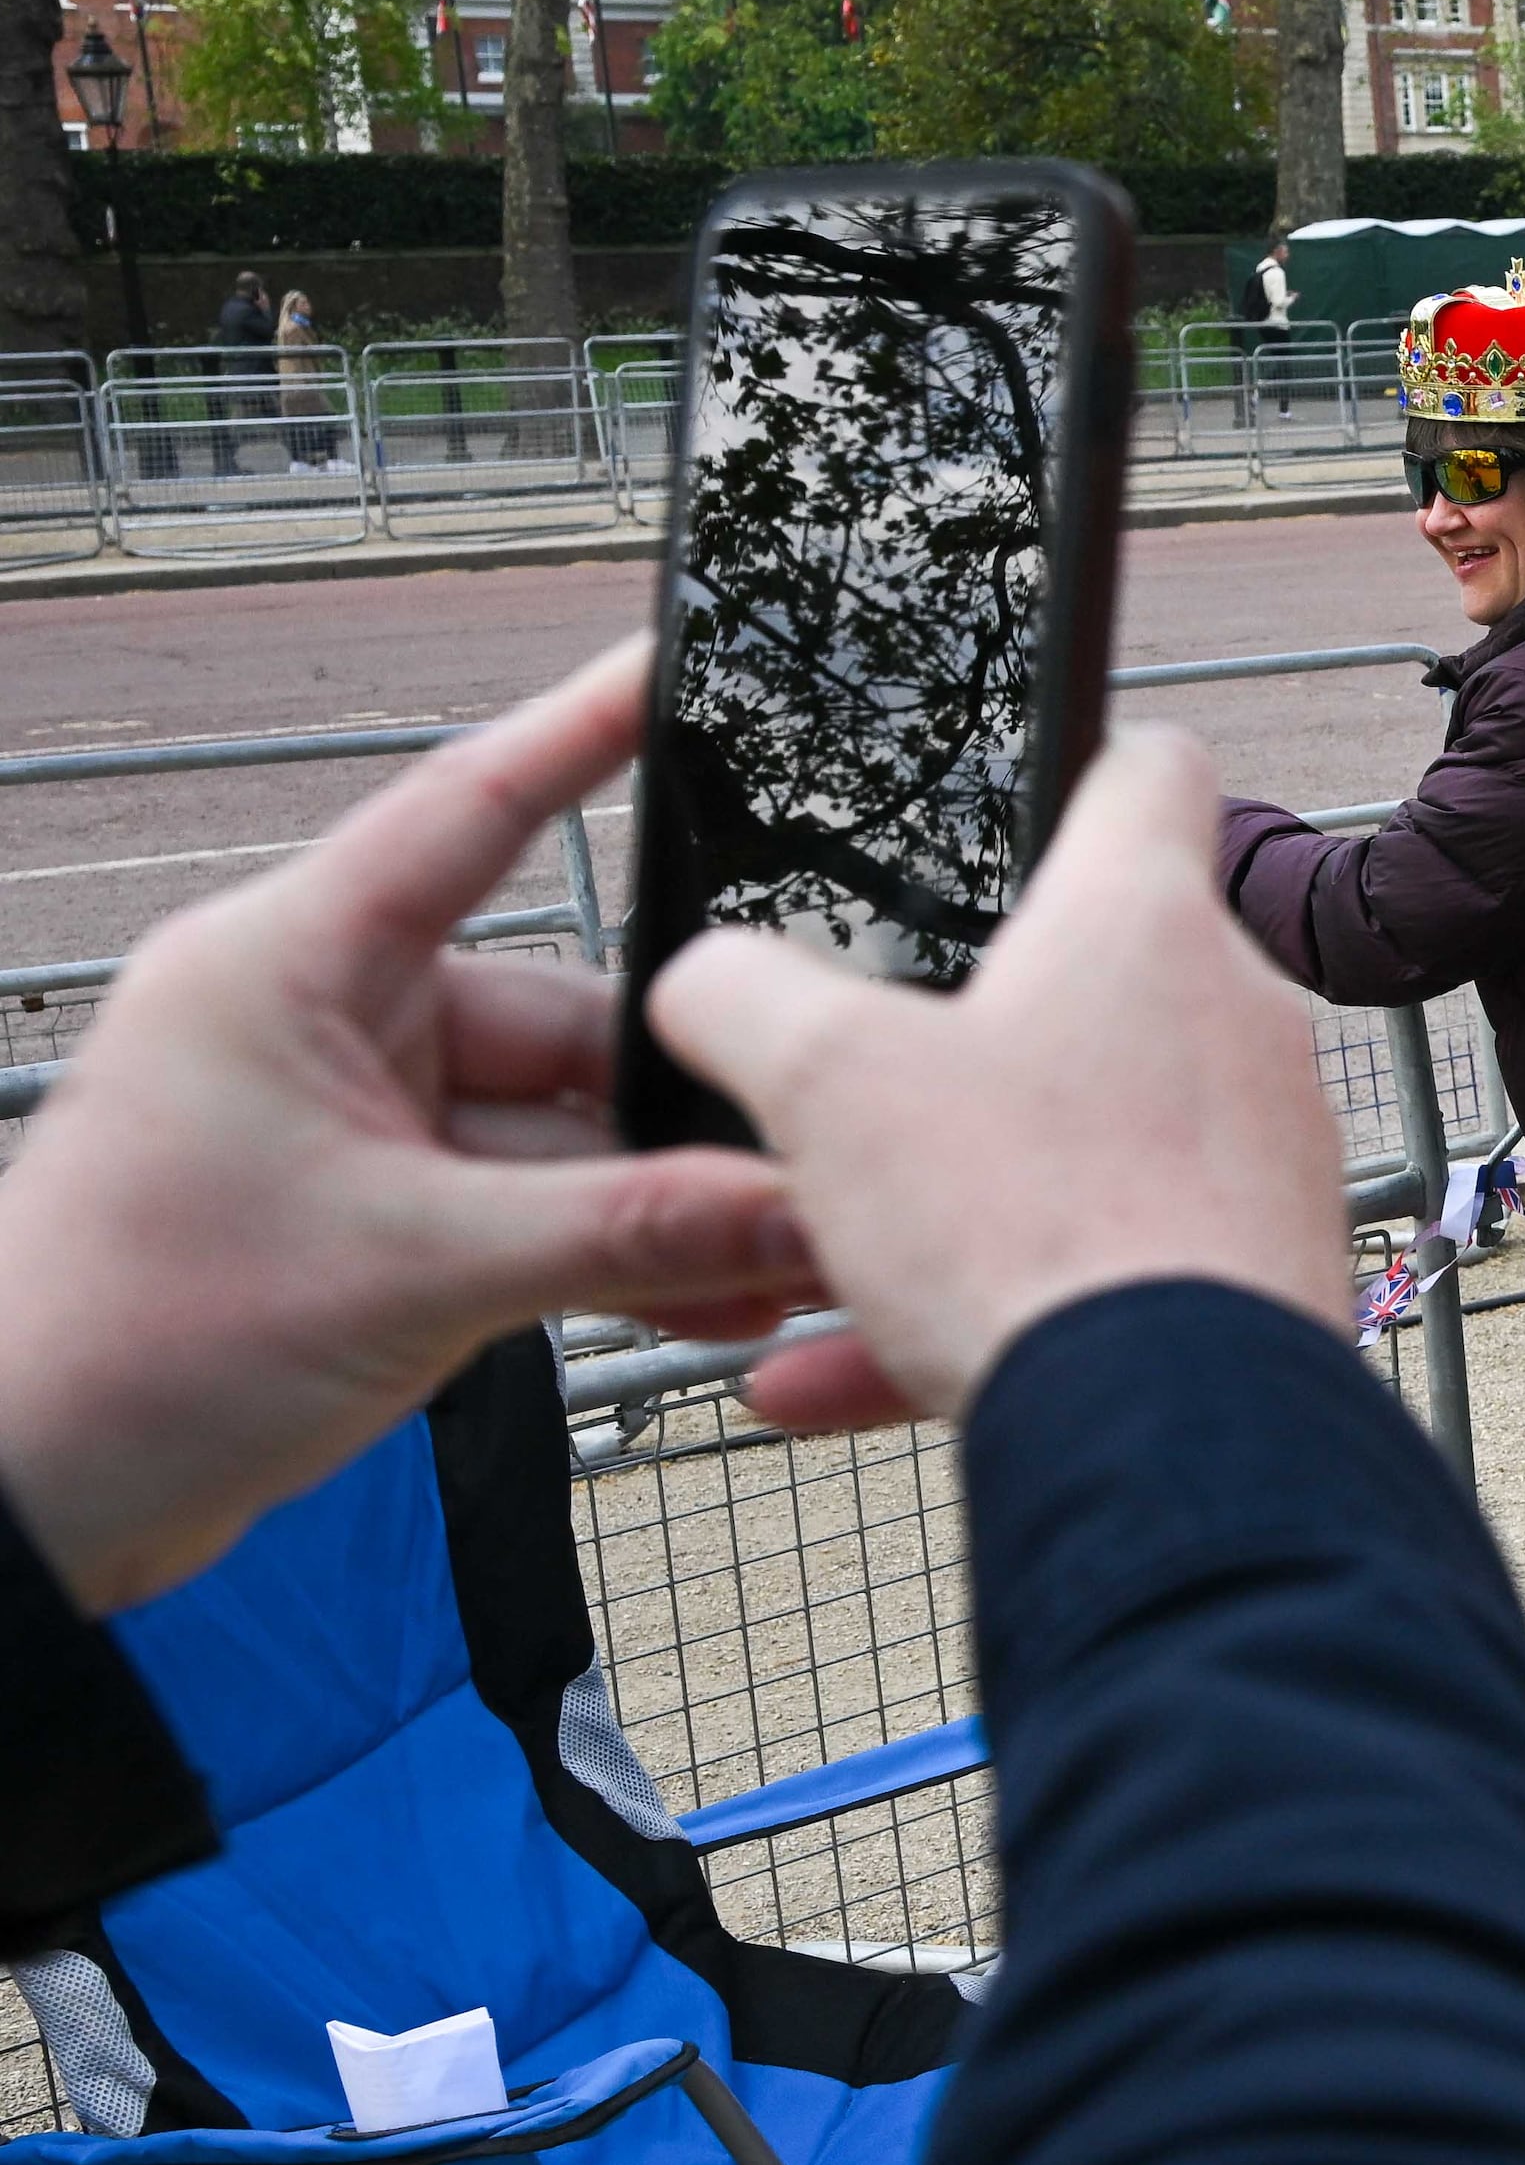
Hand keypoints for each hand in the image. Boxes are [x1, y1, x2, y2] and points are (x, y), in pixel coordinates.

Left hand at [0, 643, 811, 1613]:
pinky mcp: (363, 1212)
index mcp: (288, 967)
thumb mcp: (423, 1276)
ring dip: (658, 1201)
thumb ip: (635, 1234)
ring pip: (556, 1126)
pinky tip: (704, 1305)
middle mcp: (317, 1020)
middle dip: (679, 1103)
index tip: (672, 662)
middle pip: (560, 1015)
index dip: (578, 733)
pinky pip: (527, 1201)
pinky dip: (609, 1250)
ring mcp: (341, 1119)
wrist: (32, 1502)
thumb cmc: (140, 1349)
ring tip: (773, 1266)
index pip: (465, 810)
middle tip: (806, 1159)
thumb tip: (803, 1208)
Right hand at [647, 723, 1350, 1430]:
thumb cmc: (1032, 1226)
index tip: (1028, 788)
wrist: (1170, 1435)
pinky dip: (968, 1311)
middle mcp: (1233, 1022)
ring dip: (950, 1195)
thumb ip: (742, 997)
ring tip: (822, 1253)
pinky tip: (823, 1376)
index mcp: (1144, 922)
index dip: (1081, 761)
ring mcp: (1257, 1154)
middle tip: (861, 1083)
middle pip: (1095, 981)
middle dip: (971, 1033)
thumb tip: (709, 978)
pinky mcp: (1257, 1275)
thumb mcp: (820, 1080)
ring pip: (1078, 1148)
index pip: (1150, 773)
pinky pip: (1093, 1271)